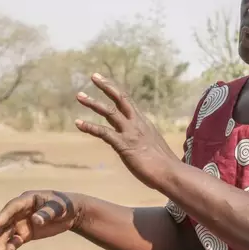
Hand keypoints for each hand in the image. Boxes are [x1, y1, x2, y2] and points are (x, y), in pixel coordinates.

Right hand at [0, 190, 81, 249]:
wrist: (71, 213)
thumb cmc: (64, 204)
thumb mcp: (59, 206)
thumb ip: (48, 212)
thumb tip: (35, 220)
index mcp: (27, 199)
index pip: (13, 207)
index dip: (4, 214)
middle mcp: (20, 211)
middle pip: (3, 221)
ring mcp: (20, 223)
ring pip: (6, 234)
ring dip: (1, 244)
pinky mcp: (24, 234)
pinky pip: (14, 242)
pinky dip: (10, 249)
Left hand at [74, 73, 179, 188]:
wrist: (170, 173)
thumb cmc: (164, 164)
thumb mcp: (153, 146)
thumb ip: (143, 141)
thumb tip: (139, 144)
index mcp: (144, 123)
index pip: (128, 101)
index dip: (116, 90)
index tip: (105, 81)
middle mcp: (137, 123)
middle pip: (121, 99)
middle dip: (106, 86)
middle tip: (94, 76)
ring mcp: (130, 133)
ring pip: (110, 112)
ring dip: (93, 103)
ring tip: (79, 96)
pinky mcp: (124, 145)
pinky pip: (104, 132)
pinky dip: (90, 126)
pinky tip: (78, 123)